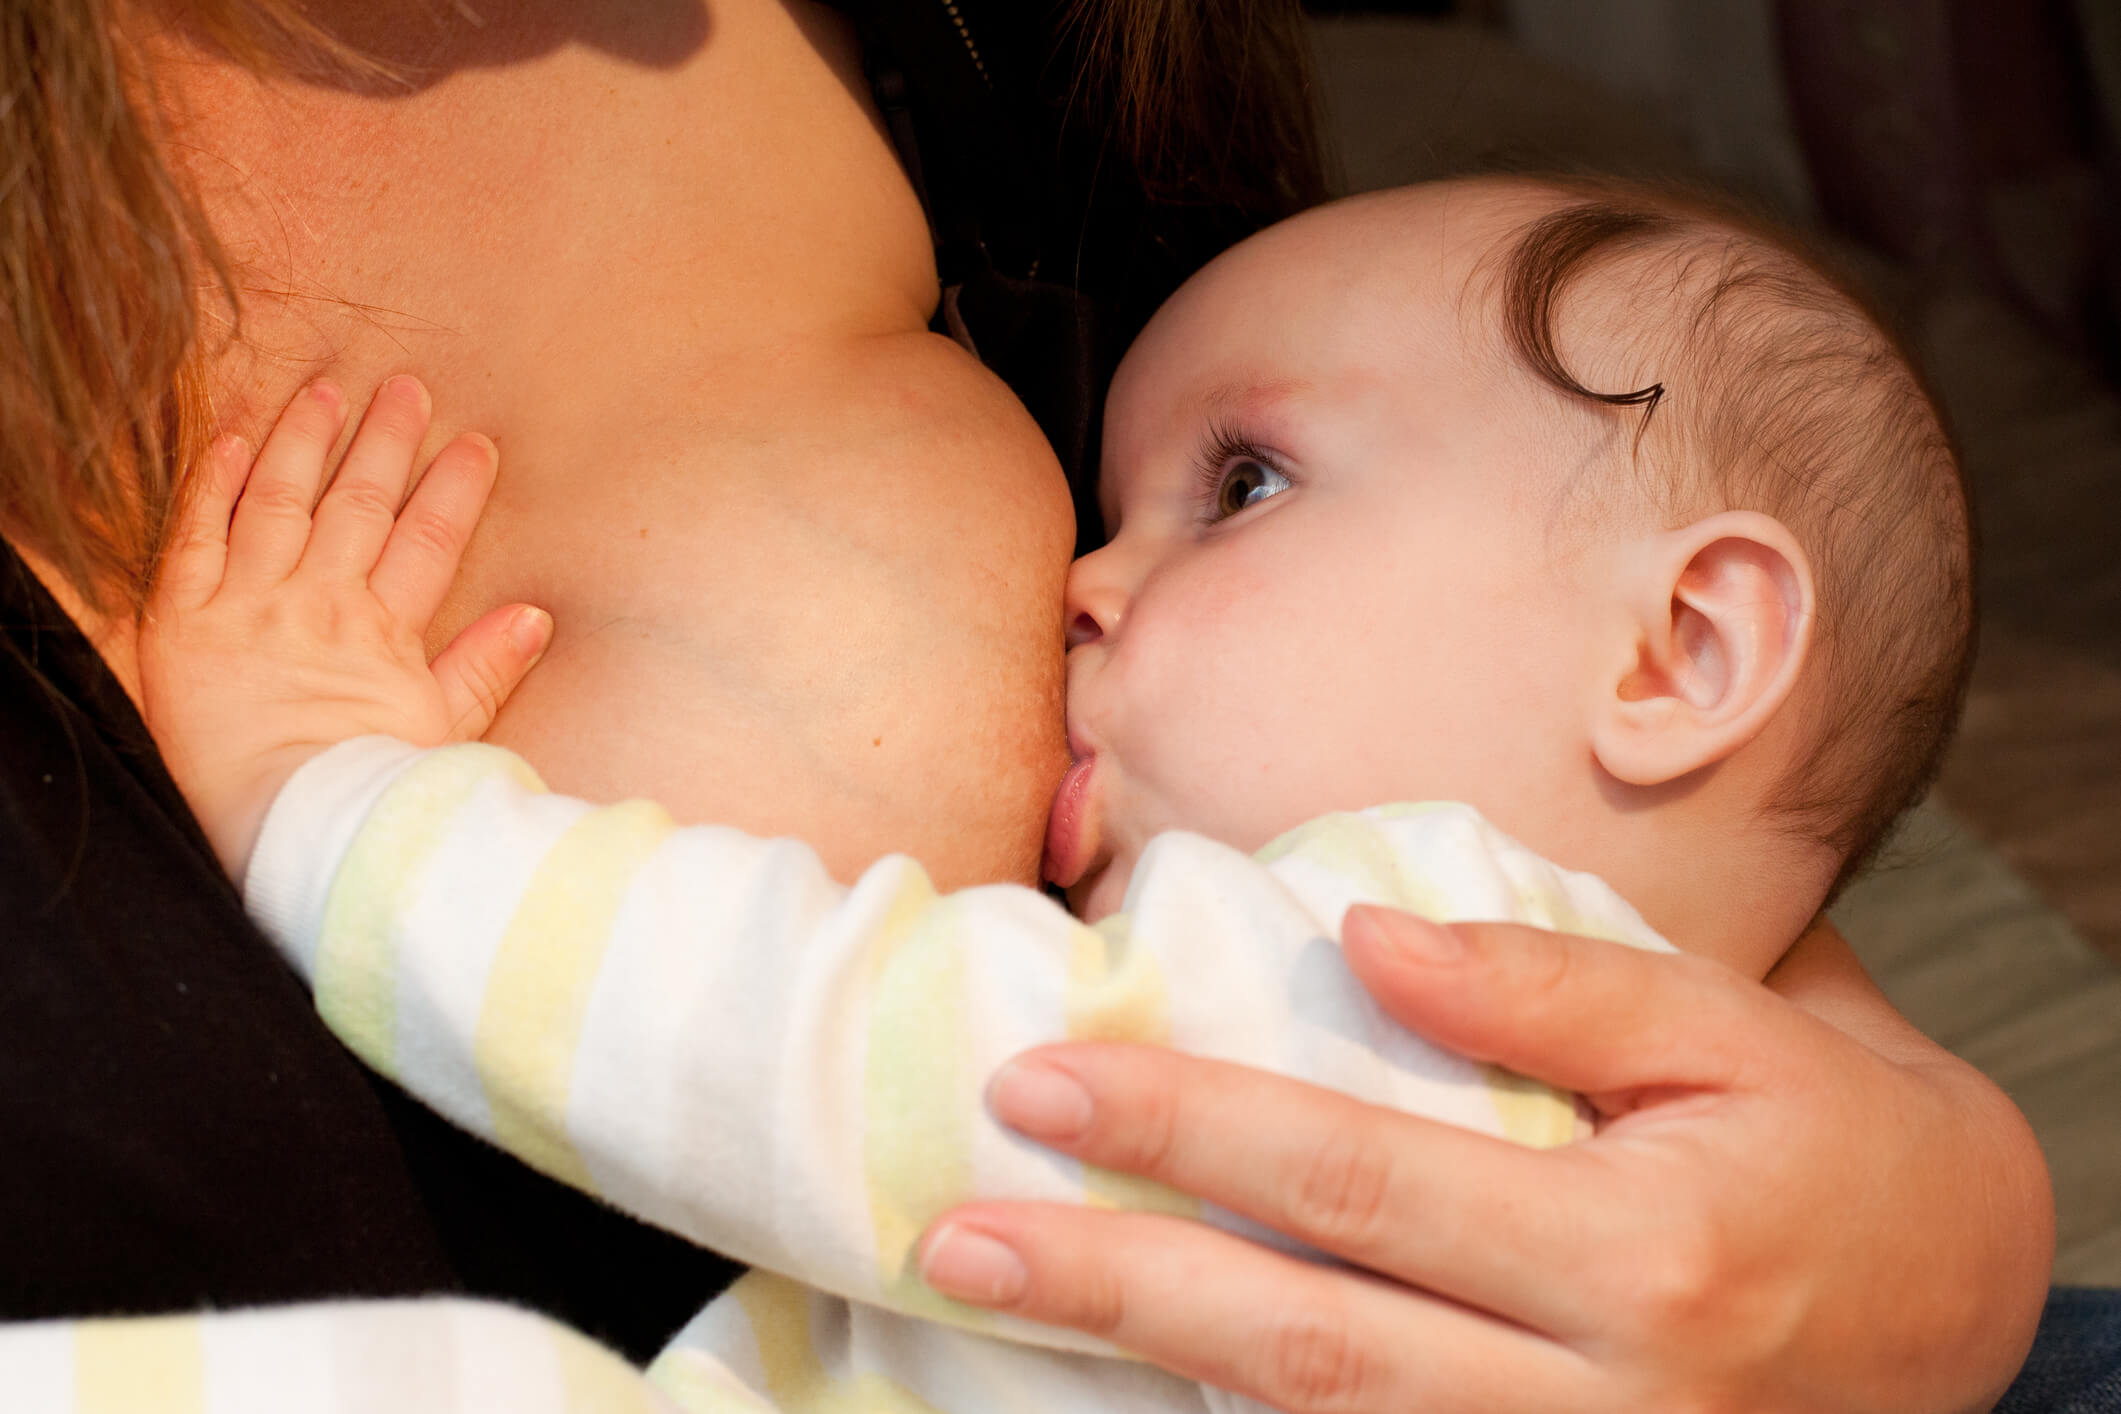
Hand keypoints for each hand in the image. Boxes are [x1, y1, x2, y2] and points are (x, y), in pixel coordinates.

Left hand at [139, 375, 551, 880]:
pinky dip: (214, 484)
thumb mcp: (442, 734)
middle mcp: (319, 603)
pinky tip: (234, 440)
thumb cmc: (368, 794)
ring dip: (305, 441)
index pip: (427, 539)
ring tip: (325, 391)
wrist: (287, 824)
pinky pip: (195, 536)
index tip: (474, 443)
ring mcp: (251, 605)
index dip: (453, 488)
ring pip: (281, 502)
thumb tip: (533, 617)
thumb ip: (484, 669)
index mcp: (383, 632)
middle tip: (405, 388)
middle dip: (386, 441)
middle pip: (358, 504)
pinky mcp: (186, 621)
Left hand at [916, 910, 2051, 1412]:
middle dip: (1115, 1281)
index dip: (1189, 1133)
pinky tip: (1139, 1382)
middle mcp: (1594, 1402)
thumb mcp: (1731, 1033)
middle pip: (1304, 1341)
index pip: (1358, 1180)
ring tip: (1001, 1302)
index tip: (1047, 1082)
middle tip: (958, 1228)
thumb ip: (1549, 990)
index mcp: (1636, 1255)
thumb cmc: (1833, 1147)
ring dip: (1146, 1371)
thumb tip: (1361, 940)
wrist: (1957, 1309)